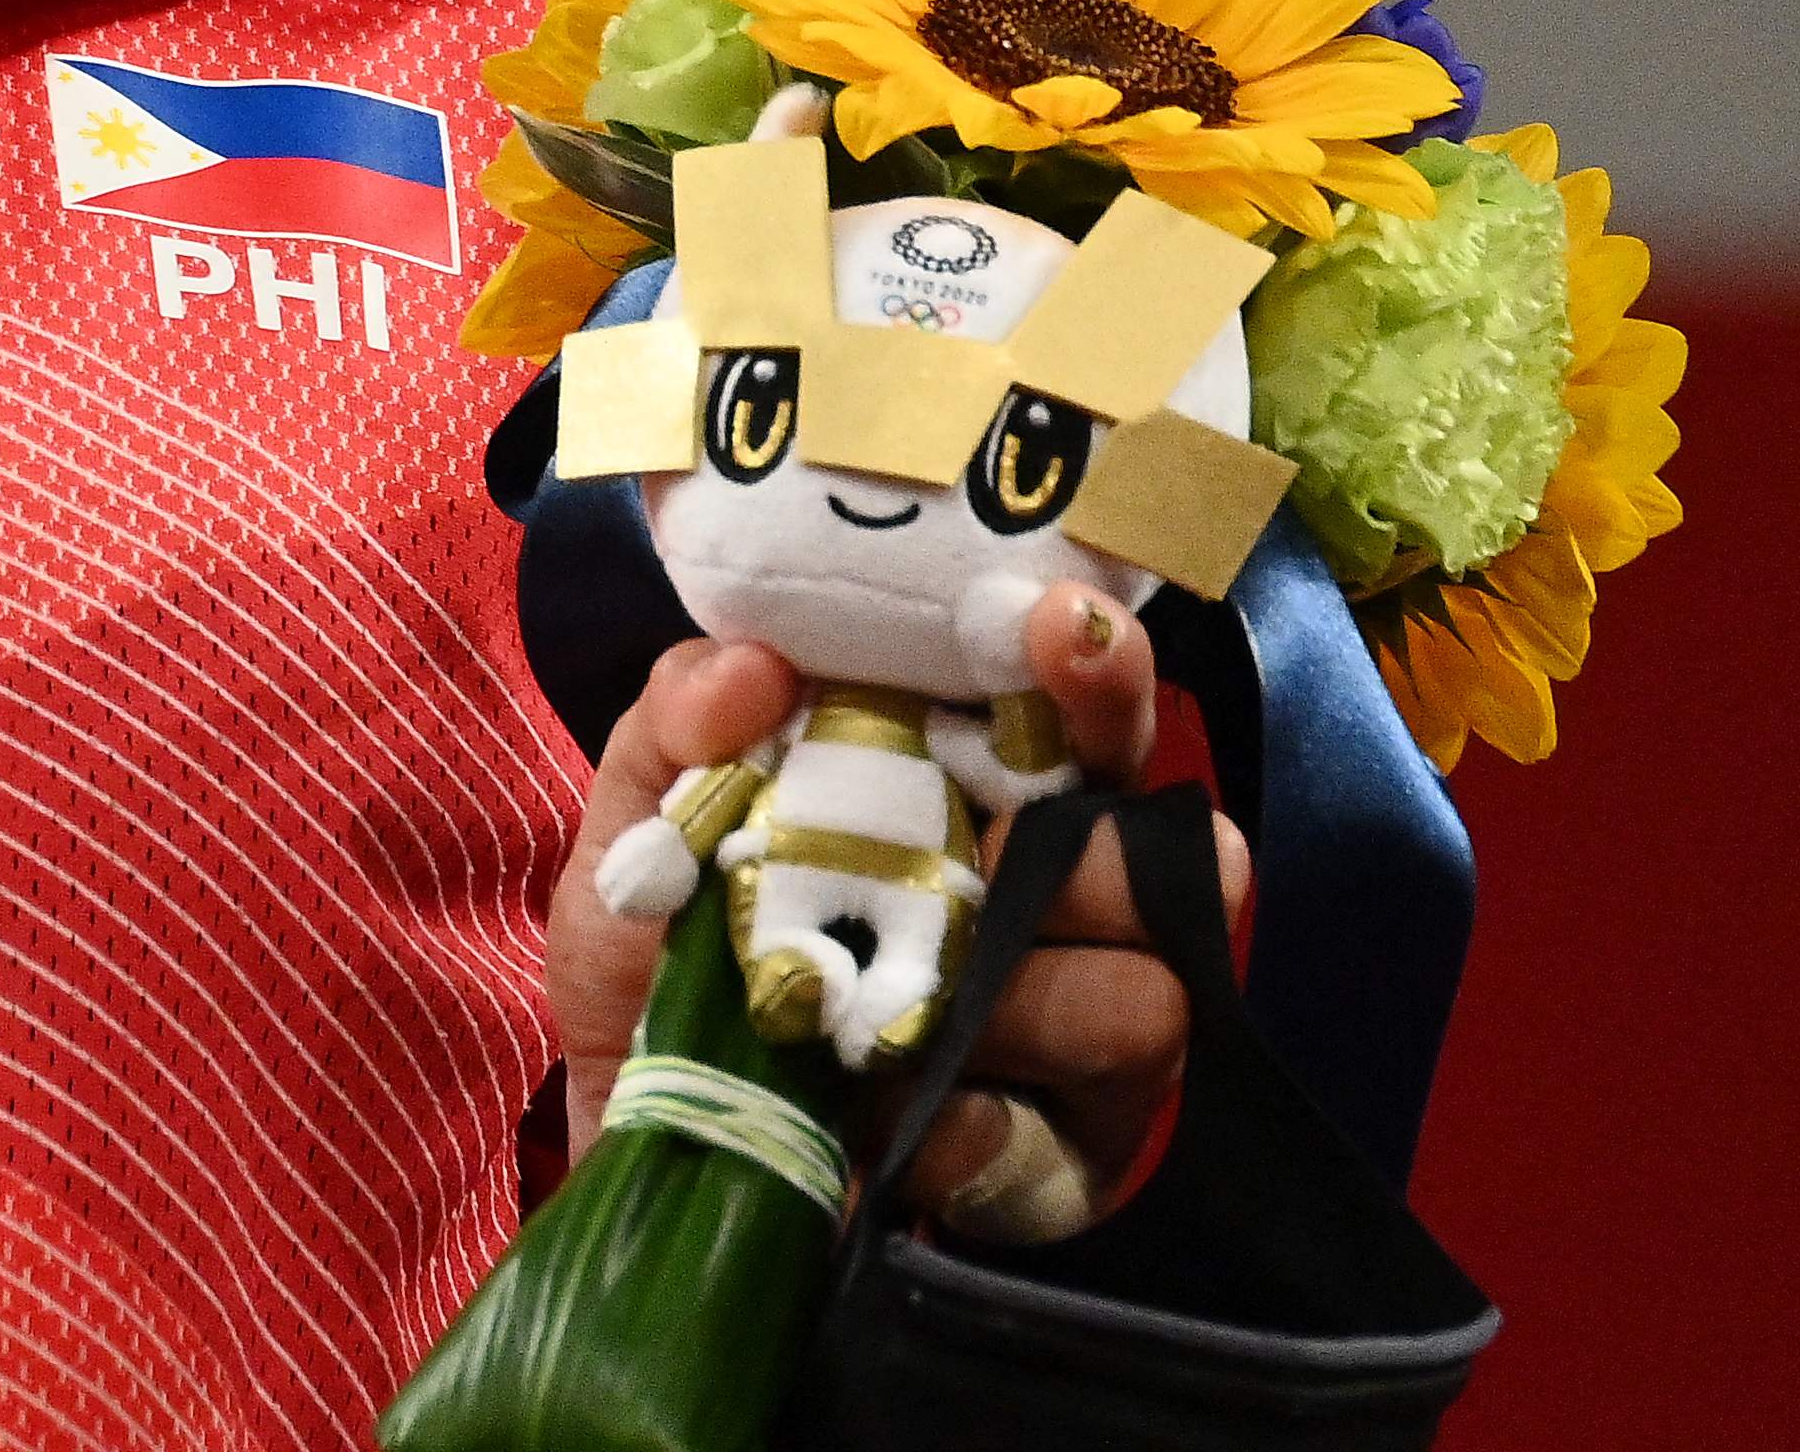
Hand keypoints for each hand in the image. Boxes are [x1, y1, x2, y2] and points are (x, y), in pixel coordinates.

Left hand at [541, 589, 1240, 1240]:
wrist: (635, 1125)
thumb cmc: (659, 950)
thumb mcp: (639, 824)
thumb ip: (676, 727)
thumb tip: (755, 669)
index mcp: (966, 794)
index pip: (1076, 714)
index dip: (1089, 670)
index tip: (1057, 633)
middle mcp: (1046, 904)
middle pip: (1164, 860)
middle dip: (1103, 861)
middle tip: (1022, 857)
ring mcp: (1069, 1039)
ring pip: (1146, 1004)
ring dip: (1033, 1006)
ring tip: (908, 1025)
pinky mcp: (1055, 1166)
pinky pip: (1065, 1149)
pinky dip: (973, 1133)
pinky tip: (899, 1123)